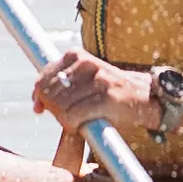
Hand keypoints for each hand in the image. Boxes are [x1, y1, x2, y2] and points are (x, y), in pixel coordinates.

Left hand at [32, 49, 152, 129]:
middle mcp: (87, 64)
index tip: (40, 108)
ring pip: (60, 105)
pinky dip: (73, 125)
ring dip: (64, 119)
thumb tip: (36, 104)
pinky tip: (82, 125)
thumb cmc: (110, 92)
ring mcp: (98, 80)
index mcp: (77, 55)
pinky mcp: (107, 99)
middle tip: (66, 116)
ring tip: (78, 120)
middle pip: (50, 92)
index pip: (44, 75)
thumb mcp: (85, 78)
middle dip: (53, 109)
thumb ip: (60, 85)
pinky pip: (74, 116)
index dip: (38, 94)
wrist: (146, 97)